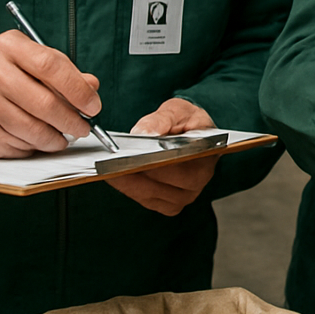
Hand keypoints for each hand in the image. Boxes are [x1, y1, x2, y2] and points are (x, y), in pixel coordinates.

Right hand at [0, 30, 99, 157]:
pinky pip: (18, 145)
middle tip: (83, 127)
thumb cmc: (0, 76)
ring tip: (61, 135)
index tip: (93, 106)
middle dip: (72, 121)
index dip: (78, 90)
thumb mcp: (29, 61)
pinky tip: (33, 139)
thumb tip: (91, 87)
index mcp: (8, 46)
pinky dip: (33, 146)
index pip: (52, 66)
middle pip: (45, 103)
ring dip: (55, 138)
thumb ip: (63, 72)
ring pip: (33, 130)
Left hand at [105, 99, 218, 214]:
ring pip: (149, 196)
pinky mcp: (169, 203)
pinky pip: (146, 200)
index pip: (179, 169)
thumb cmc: (188, 121)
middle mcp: (198, 182)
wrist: (194, 132)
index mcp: (206, 158)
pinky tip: (117, 175)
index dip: (153, 166)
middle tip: (110, 165)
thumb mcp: (177, 110)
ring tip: (108, 169)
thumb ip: (160, 120)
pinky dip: (130, 188)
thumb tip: (142, 133)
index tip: (130, 159)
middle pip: (160, 187)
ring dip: (128, 183)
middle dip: (133, 176)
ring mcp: (184, 196)